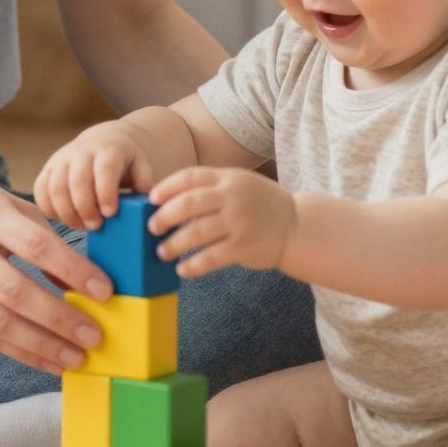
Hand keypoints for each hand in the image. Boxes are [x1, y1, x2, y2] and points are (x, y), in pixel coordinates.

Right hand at [0, 172, 112, 374]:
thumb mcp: (4, 202)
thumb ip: (41, 234)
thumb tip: (76, 279)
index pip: (36, 246)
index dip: (73, 270)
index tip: (104, 290)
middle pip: (16, 292)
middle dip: (60, 318)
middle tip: (95, 335)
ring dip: (42, 345)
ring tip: (76, 358)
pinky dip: (20, 352)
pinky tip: (47, 360)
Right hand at [32, 119, 155, 233]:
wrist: (105, 140)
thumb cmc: (126, 161)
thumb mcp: (141, 166)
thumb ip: (145, 182)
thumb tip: (149, 202)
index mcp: (108, 148)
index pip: (104, 169)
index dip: (105, 192)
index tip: (110, 213)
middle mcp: (82, 150)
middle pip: (76, 180)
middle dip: (85, 207)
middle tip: (96, 226)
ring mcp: (61, 158)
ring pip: (55, 187)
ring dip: (66, 212)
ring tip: (81, 226)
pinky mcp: (48, 168)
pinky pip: (40, 190)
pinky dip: (49, 209)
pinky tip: (64, 220)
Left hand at [147, 167, 297, 277]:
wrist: (296, 226)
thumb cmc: (261, 205)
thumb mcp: (239, 184)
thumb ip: (211, 188)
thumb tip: (169, 201)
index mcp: (229, 178)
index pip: (191, 176)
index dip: (167, 187)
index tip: (151, 198)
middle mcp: (233, 197)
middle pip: (189, 203)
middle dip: (165, 216)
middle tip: (152, 227)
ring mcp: (239, 222)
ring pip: (197, 232)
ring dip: (174, 244)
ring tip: (162, 252)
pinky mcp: (244, 247)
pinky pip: (211, 258)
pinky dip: (193, 265)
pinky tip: (182, 270)